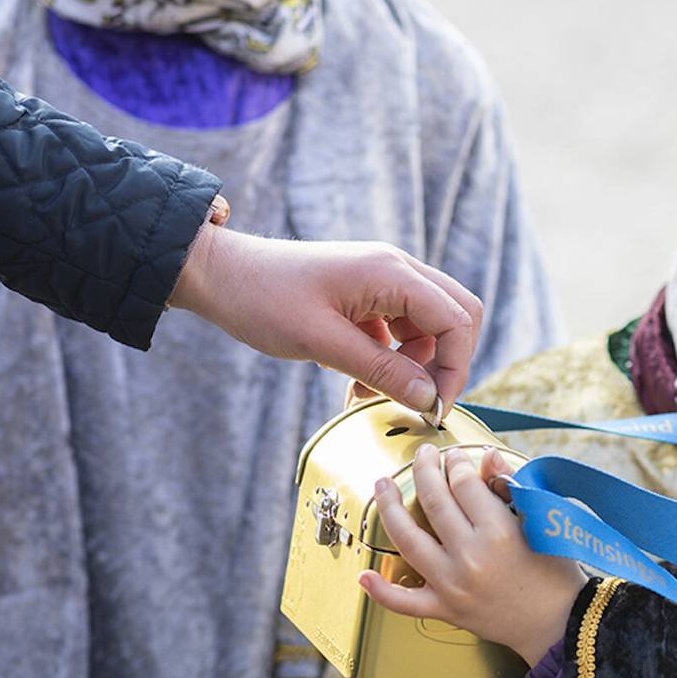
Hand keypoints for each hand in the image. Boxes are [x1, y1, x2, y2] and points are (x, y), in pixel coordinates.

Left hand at [168, 225, 483, 410]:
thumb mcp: (322, 343)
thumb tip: (428, 400)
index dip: (454, 368)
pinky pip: (402, 327)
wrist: (219, 274)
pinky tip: (361, 380)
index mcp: (391, 273)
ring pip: (430, 325)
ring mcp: (384, 279)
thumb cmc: (263, 301)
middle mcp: (397, 269)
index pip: (456, 320)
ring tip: (373, 393)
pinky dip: (393, 357)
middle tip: (420, 401)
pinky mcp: (369, 292)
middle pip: (457, 316)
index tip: (433, 408)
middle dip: (446, 363)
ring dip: (415, 364)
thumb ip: (381, 370)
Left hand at [359, 446, 586, 667]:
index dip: (457, 462)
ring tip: (382, 487)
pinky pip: (404, 602)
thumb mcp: (541, 521)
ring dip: (389, 509)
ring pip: (408, 541)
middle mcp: (470, 556)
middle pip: (434, 501)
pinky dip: (382, 590)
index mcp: (498, 531)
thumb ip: (511, 485)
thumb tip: (486, 456)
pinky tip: (365, 574)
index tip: (455, 455)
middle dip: (423, 470)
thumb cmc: (556, 570)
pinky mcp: (446, 610)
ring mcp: (453, 585)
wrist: (559, 623)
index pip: (464, 484)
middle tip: (420, 456)